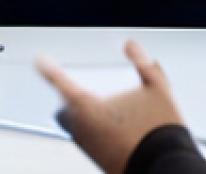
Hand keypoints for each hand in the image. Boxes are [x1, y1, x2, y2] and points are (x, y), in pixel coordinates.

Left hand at [37, 40, 185, 173]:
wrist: (165, 169)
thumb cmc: (159, 129)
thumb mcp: (157, 86)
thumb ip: (141, 61)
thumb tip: (130, 44)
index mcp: (88, 106)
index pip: (60, 82)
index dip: (49, 69)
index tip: (40, 60)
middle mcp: (81, 128)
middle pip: (67, 108)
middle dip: (72, 97)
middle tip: (85, 88)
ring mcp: (88, 148)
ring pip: (78, 126)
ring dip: (87, 114)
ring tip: (111, 109)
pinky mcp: (99, 162)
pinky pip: (90, 141)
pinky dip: (98, 130)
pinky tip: (121, 128)